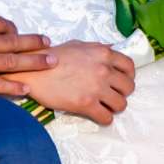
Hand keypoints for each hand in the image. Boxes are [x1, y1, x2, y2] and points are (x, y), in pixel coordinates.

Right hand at [15, 41, 135, 126]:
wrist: (33, 70)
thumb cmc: (52, 57)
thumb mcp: (78, 45)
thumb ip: (97, 48)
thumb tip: (111, 50)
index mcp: (103, 53)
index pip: (129, 67)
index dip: (128, 76)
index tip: (122, 82)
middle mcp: (104, 70)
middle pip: (128, 87)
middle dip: (122, 92)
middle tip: (111, 95)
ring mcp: (96, 88)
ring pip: (121, 104)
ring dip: (114, 106)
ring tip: (104, 105)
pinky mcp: (86, 104)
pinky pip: (107, 118)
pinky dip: (104, 118)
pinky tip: (97, 114)